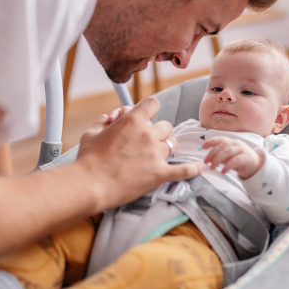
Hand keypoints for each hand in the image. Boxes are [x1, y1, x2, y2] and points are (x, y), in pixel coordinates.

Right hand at [76, 97, 201, 209]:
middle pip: (166, 126)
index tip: (147, 115)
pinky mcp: (159, 173)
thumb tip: (110, 117)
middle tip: (148, 141)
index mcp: (132, 121)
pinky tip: (201, 167)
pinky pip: (183, 170)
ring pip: (172, 144)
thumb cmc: (88, 159)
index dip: (150, 108)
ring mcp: (155, 154)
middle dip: (158, 131)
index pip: (153, 103)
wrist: (90, 184)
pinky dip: (193, 169)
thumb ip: (103, 122)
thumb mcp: (91, 133)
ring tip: (159, 154)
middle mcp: (148, 134)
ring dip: (167, 147)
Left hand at [202, 136, 263, 178]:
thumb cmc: (239, 160)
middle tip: (206, 162)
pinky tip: (223, 171)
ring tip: (212, 167)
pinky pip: (235, 160)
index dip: (210, 142)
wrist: (255, 164)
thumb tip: (209, 160)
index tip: (203, 147)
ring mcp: (242, 149)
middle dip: (212, 154)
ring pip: (228, 152)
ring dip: (218, 159)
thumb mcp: (228, 157)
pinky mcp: (246, 157)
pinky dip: (228, 166)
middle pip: (222, 146)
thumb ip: (219, 156)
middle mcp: (236, 143)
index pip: (219, 139)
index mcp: (230, 142)